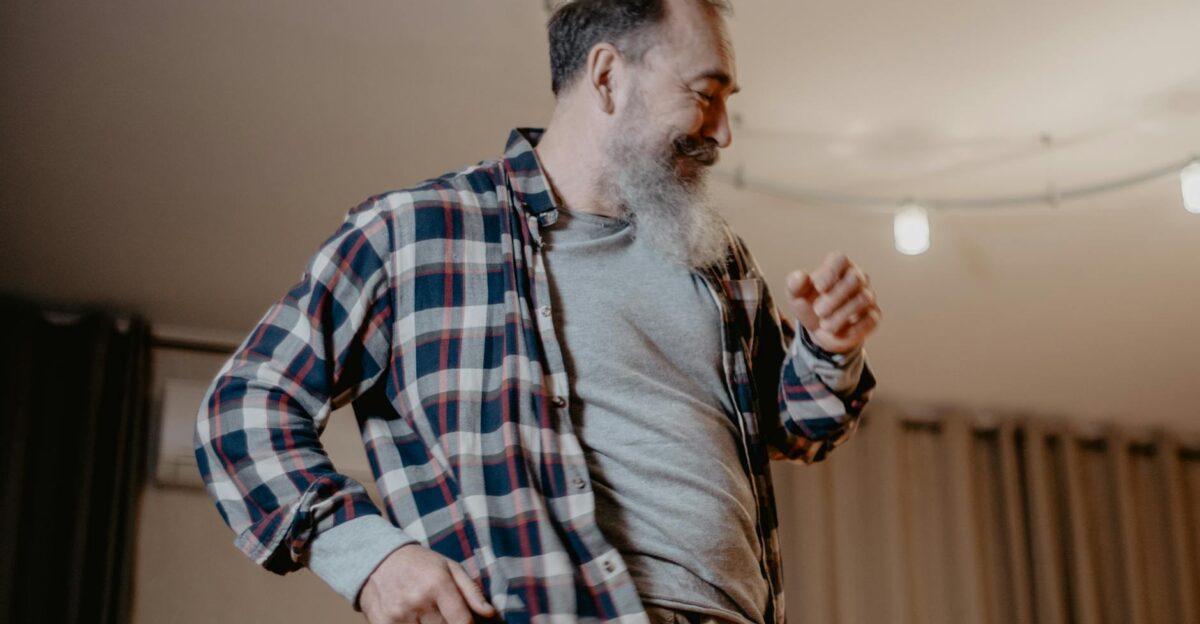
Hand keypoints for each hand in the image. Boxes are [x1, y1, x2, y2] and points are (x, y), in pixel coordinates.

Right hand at [360, 543, 495, 623]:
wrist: (378, 558)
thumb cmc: (421, 564)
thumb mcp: (450, 567)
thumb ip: (471, 591)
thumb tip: (490, 613)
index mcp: (438, 583)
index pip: (462, 621)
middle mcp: (418, 600)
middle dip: (446, 623)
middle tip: (441, 612)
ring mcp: (399, 614)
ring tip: (426, 613)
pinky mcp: (383, 622)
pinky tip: (412, 618)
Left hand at [785, 251, 880, 354]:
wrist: (820, 330)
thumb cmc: (810, 304)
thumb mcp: (796, 295)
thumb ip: (794, 284)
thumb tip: (800, 277)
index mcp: (838, 267)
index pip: (840, 259)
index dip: (830, 272)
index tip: (818, 287)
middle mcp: (857, 278)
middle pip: (855, 278)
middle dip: (835, 297)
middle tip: (818, 311)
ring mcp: (867, 296)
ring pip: (863, 299)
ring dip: (841, 314)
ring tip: (825, 325)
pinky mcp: (873, 316)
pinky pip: (870, 319)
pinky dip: (853, 328)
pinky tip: (839, 332)